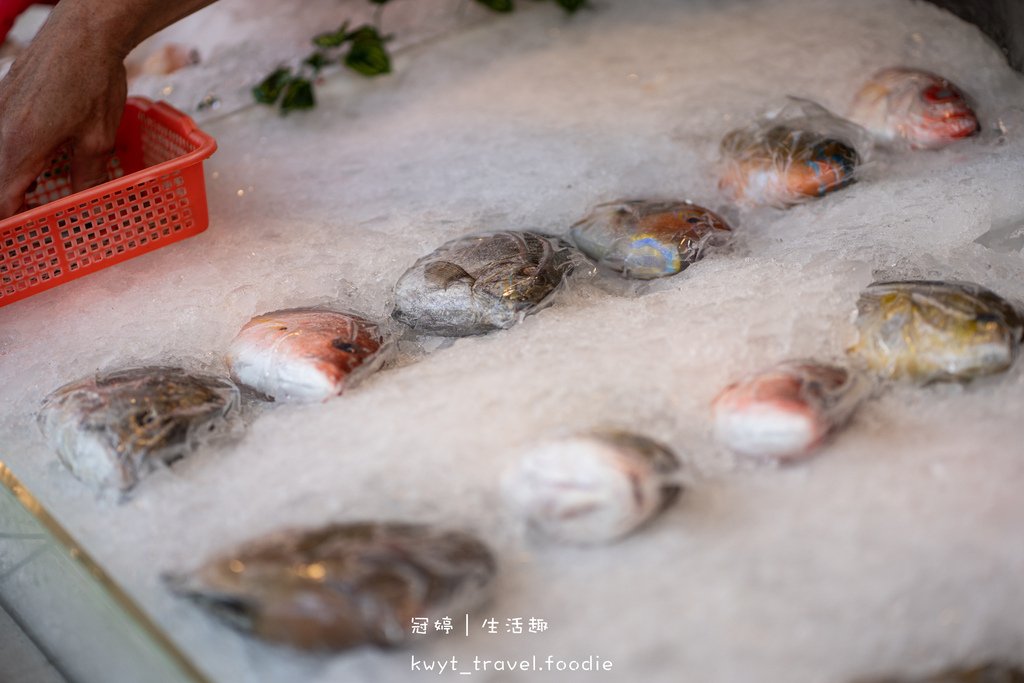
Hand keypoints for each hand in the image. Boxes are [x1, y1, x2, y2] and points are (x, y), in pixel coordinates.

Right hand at [0, 3, 126, 218]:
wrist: (82, 34)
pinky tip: (36, 174)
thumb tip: (85, 205)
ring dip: (14, 188)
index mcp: (20, 147)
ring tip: (38, 206)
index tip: (20, 249)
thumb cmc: (93, 83)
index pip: (3, 203)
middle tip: (32, 232)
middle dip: (13, 210)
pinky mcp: (3, 104)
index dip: (12, 229)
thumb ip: (87, 178)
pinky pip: (1, 145)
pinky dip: (14, 165)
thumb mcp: (98, 140)